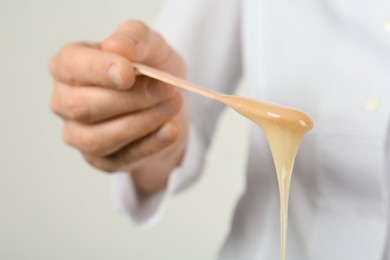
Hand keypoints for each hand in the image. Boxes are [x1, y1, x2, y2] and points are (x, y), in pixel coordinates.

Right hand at [49, 20, 188, 194]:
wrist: (167, 99)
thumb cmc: (150, 67)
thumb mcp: (150, 44)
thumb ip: (134, 38)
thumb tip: (116, 47)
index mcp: (68, 66)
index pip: (71, 66)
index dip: (98, 70)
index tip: (129, 73)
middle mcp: (66, 102)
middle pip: (83, 107)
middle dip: (129, 100)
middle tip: (166, 89)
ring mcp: (80, 135)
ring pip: (98, 140)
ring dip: (140, 124)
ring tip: (173, 106)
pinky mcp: (102, 160)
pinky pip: (122, 159)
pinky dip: (150, 145)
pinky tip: (172, 130)